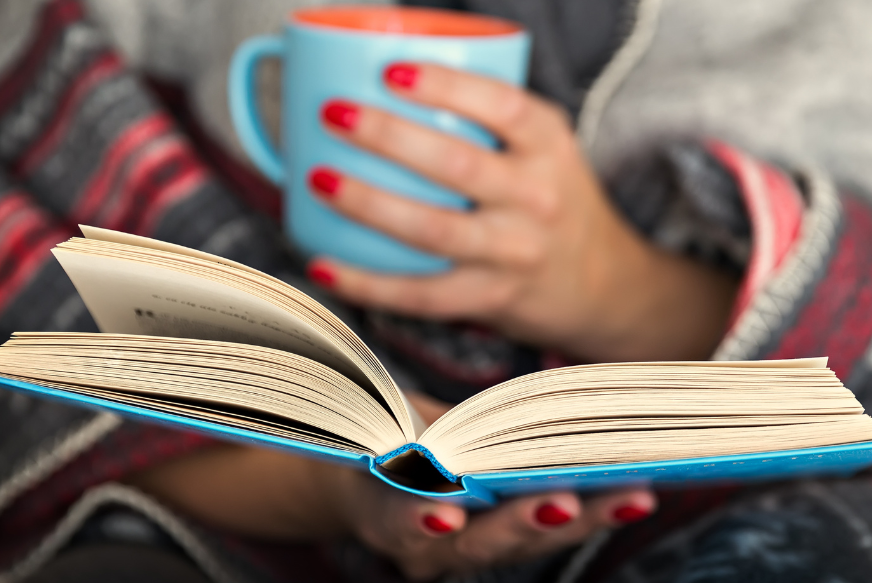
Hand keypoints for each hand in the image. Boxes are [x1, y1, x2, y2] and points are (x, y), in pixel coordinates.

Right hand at [127, 391, 655, 580]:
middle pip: (475, 546)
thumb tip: (236, 324)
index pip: (391, 522)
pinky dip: (588, 507)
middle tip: (568, 501)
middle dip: (522, 524)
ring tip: (630, 492)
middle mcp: (422, 540)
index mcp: (373, 512)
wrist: (352, 477)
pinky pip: (546, 525)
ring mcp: (465, 545)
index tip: (444, 504)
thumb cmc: (344, 434)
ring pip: (523, 542)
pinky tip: (634, 484)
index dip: (416, 515)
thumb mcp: (338, 415)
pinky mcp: (500, 530)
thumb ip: (324, 387)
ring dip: (576, 518)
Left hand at [306, 62, 736, 361]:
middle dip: (387, 136)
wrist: (603, 282)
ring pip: (432, 230)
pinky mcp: (492, 298)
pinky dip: (367, 282)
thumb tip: (380, 86)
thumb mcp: (544, 148)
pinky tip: (324, 264)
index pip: (502, 106)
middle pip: (457, 164)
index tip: (391, 71)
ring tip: (318, 178)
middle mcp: (537, 197)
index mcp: (550, 146)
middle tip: (334, 114)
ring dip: (368, 203)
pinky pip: (421, 294)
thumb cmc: (552, 200)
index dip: (445, 87)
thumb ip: (489, 119)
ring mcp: (514, 252)